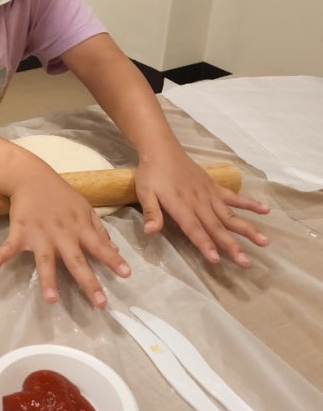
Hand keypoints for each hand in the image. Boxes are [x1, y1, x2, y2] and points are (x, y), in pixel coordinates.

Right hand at [0, 172, 131, 306]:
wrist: (32, 176)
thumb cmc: (61, 195)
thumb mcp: (85, 207)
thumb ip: (98, 230)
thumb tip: (114, 250)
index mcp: (79, 228)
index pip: (99, 246)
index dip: (113, 260)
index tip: (126, 275)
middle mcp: (62, 234)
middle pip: (76, 260)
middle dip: (87, 281)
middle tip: (100, 303)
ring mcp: (40, 234)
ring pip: (45, 260)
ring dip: (48, 279)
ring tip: (50, 300)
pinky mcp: (20, 231)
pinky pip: (9, 246)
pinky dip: (0, 256)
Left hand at [135, 149, 269, 265]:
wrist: (162, 149)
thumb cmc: (150, 173)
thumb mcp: (144, 193)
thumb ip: (151, 213)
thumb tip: (151, 232)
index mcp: (180, 205)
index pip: (194, 228)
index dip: (204, 243)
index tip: (216, 259)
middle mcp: (199, 201)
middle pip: (216, 226)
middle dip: (231, 245)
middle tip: (245, 262)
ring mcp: (209, 194)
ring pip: (230, 214)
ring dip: (246, 228)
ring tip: (264, 242)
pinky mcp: (214, 187)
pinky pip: (234, 197)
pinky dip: (249, 203)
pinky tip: (266, 210)